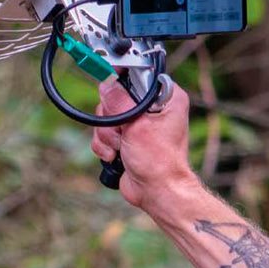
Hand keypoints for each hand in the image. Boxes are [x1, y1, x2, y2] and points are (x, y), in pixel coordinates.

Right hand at [89, 79, 193, 211]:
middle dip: (112, 118)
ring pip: (106, 116)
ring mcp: (137, 123)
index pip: (139, 75)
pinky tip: (116, 156)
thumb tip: (107, 83)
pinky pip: (103, 132)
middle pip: (116, 96)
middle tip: (122, 132)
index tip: (112, 91)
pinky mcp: (125, 137)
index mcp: (166, 98)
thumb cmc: (160, 162)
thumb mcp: (137, 125)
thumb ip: (119, 101)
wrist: (156, 192)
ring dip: (107, 135)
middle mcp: (152, 108)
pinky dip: (105, 145)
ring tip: (121, 148)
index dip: (122, 82)